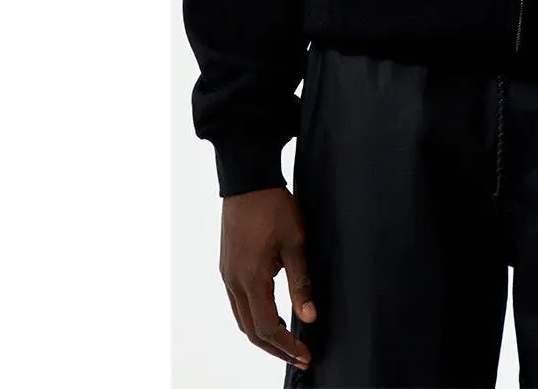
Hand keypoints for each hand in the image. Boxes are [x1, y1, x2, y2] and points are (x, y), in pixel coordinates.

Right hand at [220, 187, 315, 370]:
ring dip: (263, 334)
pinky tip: (272, 313)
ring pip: (242, 318)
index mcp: (251, 278)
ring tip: (287, 341)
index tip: (305, 356)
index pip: (267, 327)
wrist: (248, 180)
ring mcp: (227, 274)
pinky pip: (238, 302)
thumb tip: (309, 317)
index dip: (286, 347)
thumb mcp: (295, 242)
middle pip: (251, 330)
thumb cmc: (273, 207)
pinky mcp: (227, 266)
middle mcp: (233, 281)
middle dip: (275, 348)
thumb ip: (301, 282)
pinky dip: (254, 316)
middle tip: (298, 356)